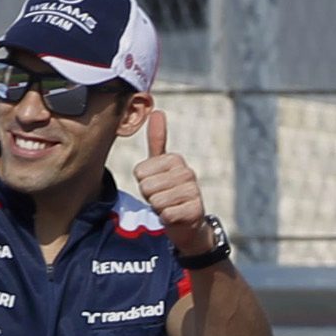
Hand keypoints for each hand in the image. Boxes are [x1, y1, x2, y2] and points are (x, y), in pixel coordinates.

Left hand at [128, 107, 209, 244]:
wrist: (189, 223)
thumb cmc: (170, 192)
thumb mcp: (161, 166)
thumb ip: (157, 141)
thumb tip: (157, 111)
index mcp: (175, 159)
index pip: (139, 172)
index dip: (144, 183)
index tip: (157, 186)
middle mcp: (187, 172)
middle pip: (146, 186)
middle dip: (150, 197)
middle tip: (163, 198)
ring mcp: (193, 191)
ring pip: (156, 201)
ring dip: (159, 209)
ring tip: (170, 206)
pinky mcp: (195, 210)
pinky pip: (166, 215)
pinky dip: (167, 219)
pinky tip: (176, 216)